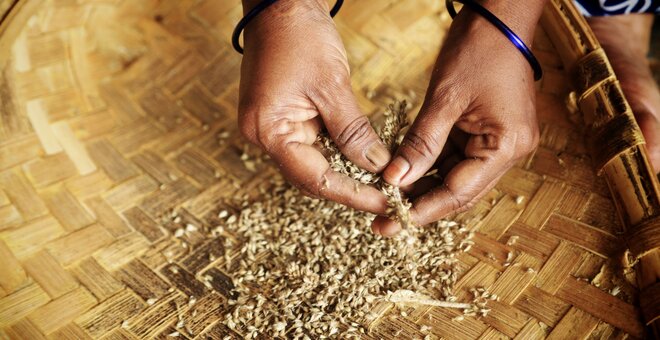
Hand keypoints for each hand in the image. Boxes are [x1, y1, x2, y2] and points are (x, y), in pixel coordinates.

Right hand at [238, 0, 390, 213]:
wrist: (280, 3)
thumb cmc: (299, 36)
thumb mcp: (331, 85)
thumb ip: (353, 132)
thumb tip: (378, 166)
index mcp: (268, 130)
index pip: (315, 177)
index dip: (353, 193)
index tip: (385, 202)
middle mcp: (264, 135)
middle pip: (312, 176)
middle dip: (351, 187)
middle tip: (389, 196)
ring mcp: (272, 127)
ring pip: (314, 163)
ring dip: (347, 171)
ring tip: (383, 181)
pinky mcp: (283, 117)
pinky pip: (314, 144)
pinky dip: (339, 152)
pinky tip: (365, 158)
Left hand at [372, 2, 545, 235]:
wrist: (501, 17)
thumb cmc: (478, 50)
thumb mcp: (445, 99)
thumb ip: (421, 143)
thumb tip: (395, 180)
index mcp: (507, 146)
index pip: (459, 191)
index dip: (423, 209)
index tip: (392, 223)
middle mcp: (509, 151)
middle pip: (460, 191)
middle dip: (422, 205)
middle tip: (385, 221)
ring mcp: (501, 142)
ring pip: (456, 177)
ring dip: (424, 187)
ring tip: (389, 200)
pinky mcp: (489, 133)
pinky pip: (456, 159)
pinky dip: (431, 167)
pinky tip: (405, 175)